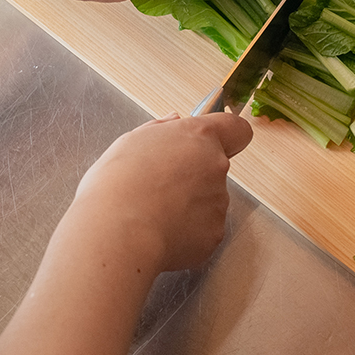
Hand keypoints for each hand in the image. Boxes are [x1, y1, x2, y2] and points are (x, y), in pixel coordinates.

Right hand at [72, 111, 253, 272]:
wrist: (117, 233)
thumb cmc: (118, 184)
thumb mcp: (131, 142)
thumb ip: (161, 128)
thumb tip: (175, 121)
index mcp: (200, 137)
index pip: (237, 129)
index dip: (228, 136)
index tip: (212, 143)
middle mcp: (216, 166)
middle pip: (215, 167)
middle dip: (195, 175)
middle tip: (161, 185)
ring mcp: (219, 202)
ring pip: (209, 200)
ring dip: (190, 204)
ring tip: (155, 211)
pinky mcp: (215, 233)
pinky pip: (204, 229)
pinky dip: (188, 231)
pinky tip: (161, 231)